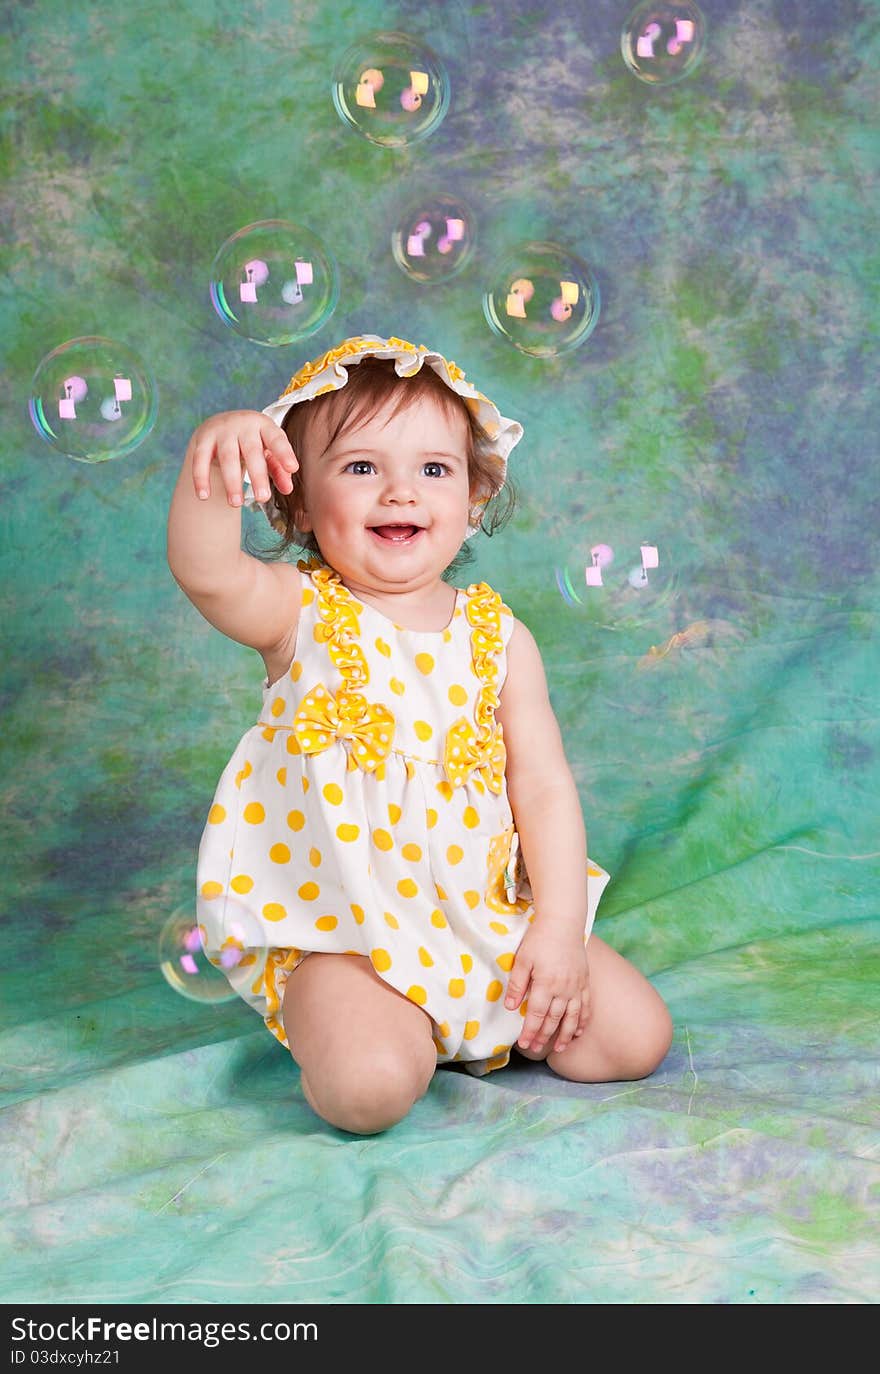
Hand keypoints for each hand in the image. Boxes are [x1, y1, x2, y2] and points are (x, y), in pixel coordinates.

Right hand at [186, 410, 297, 507]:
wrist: (221, 423)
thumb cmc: (253, 441)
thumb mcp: (268, 451)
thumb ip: (279, 470)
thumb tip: (288, 490)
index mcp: (264, 426)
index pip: (276, 439)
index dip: (284, 453)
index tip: (293, 468)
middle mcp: (243, 425)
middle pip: (251, 451)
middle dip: (257, 476)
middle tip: (263, 498)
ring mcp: (222, 431)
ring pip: (227, 457)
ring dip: (231, 482)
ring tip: (236, 504)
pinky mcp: (203, 439)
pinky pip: (200, 460)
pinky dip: (201, 478)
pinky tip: (204, 496)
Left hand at [504, 921, 589, 1054]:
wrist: (563, 922)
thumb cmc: (539, 939)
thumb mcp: (522, 960)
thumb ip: (517, 985)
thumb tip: (510, 1007)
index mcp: (546, 983)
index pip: (537, 1014)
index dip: (530, 1031)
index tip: (524, 1043)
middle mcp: (564, 988)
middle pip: (554, 1019)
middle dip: (545, 1036)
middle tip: (536, 1048)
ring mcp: (577, 986)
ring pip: (572, 1017)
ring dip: (566, 1034)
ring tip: (560, 1048)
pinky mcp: (584, 981)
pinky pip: (586, 1006)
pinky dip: (583, 1020)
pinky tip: (579, 1031)